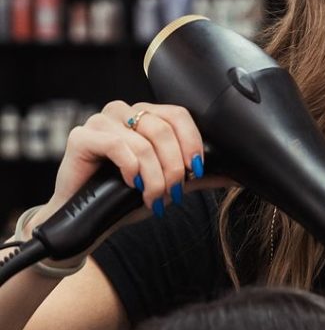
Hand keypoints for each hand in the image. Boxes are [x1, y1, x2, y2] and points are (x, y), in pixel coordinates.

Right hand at [42, 100, 225, 225]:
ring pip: (143, 143)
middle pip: (163, 130)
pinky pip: (116, 145)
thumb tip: (239, 176)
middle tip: (174, 193)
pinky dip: (131, 168)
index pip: (179, 115)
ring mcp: (101, 121)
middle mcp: (124, 112)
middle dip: (174, 168)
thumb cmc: (126, 196)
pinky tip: (130, 184)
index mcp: (146, 116)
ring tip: (152, 198)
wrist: (88, 217)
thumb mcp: (171, 183)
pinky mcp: (81, 136)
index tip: (196, 171)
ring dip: (154, 177)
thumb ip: (200, 176)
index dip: (192, 143)